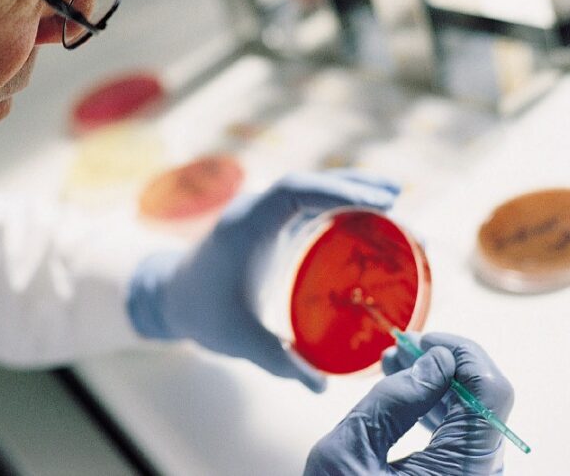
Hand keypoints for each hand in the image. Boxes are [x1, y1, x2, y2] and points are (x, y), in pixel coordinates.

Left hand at [126, 170, 399, 391]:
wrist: (170, 296)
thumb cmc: (201, 312)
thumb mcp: (238, 338)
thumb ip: (278, 360)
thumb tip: (322, 386)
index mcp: (244, 227)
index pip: (292, 192)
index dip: (336, 191)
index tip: (378, 201)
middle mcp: (254, 210)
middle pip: (308, 183)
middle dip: (354, 187)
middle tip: (398, 199)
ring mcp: (262, 213)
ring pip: (310, 189)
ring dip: (348, 191)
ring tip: (394, 200)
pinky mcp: (269, 222)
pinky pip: (306, 204)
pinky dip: (337, 205)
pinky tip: (366, 217)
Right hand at [304, 333, 513, 475]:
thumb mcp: (348, 450)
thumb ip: (392, 401)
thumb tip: (434, 361)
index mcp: (462, 474)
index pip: (489, 391)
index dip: (461, 353)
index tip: (423, 339)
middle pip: (484, 402)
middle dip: (444, 365)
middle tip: (400, 349)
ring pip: (474, 419)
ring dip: (437, 385)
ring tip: (394, 364)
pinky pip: (461, 439)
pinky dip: (435, 411)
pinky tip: (404, 394)